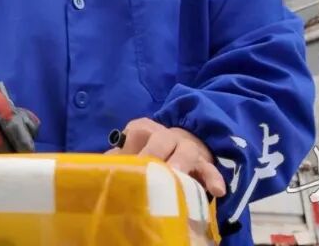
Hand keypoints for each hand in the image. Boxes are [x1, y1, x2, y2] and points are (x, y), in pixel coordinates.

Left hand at [107, 118, 226, 196]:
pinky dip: (213, 178)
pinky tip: (217, 190)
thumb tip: (101, 167)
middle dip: (155, 154)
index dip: (132, 150)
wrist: (177, 149)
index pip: (137, 132)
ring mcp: (185, 147)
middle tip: (152, 172)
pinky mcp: (202, 163)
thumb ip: (117, 158)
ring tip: (177, 176)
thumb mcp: (129, 152)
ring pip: (186, 150)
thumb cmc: (146, 153)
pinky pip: (209, 168)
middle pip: (162, 139)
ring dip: (181, 163)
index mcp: (143, 129)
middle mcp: (165, 135)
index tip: (128, 166)